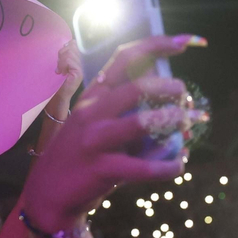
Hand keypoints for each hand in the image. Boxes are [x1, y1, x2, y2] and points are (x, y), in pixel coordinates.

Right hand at [21, 35, 208, 229]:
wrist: (48, 194)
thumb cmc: (81, 155)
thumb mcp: (94, 122)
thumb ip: (124, 108)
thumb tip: (168, 93)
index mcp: (92, 96)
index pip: (125, 58)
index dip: (157, 46)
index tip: (186, 43)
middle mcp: (91, 112)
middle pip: (137, 87)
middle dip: (171, 89)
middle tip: (187, 99)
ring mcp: (94, 141)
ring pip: (142, 122)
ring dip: (173, 121)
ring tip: (189, 124)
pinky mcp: (101, 170)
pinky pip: (144, 167)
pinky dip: (169, 166)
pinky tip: (179, 165)